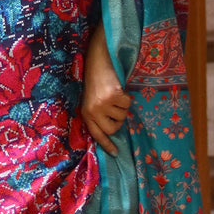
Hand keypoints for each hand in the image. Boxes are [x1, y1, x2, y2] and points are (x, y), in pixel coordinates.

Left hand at [81, 23, 130, 154]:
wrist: (98, 60)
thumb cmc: (96, 81)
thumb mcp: (92, 100)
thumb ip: (98, 114)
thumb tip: (112, 132)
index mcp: (86, 113)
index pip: (97, 135)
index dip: (107, 144)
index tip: (115, 153)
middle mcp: (93, 111)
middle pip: (113, 129)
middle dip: (118, 120)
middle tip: (116, 108)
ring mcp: (102, 104)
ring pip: (122, 116)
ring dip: (122, 106)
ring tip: (115, 94)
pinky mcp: (113, 96)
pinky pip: (127, 104)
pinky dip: (126, 97)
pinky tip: (118, 88)